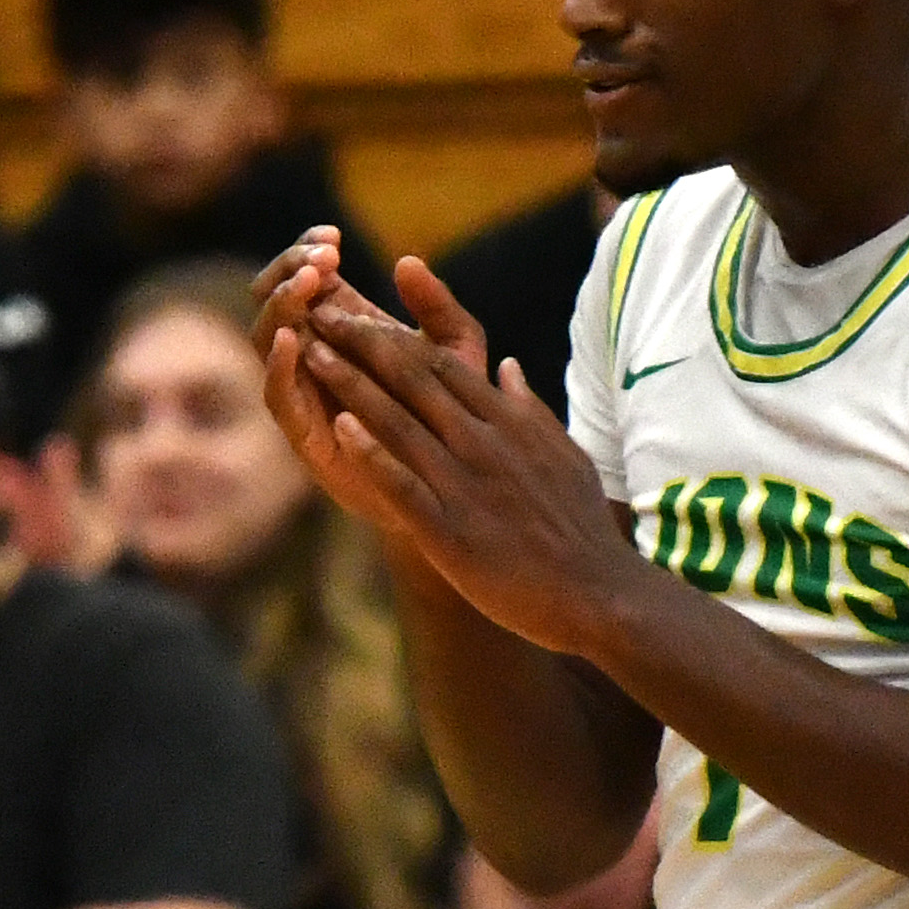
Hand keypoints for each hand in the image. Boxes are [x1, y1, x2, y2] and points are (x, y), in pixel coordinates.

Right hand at [253, 230, 483, 541]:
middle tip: (321, 257)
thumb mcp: (457, 353)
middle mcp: (314, 356)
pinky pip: (275, 395)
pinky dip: (277, 363)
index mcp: (344, 330)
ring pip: (264, 338)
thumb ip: (438, 308)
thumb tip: (406, 262)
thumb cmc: (460, 420)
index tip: (332, 238)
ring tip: (309, 283)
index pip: (303, 276)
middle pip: (272, 298)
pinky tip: (295, 337)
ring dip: (280, 306)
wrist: (459, 492)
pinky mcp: (305, 434)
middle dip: (289, 269)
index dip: (307, 251)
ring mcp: (304, 392)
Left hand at [282, 261, 643, 655]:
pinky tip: (339, 428)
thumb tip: (507, 367)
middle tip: (319, 314)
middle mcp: (485, 443)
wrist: (598, 594)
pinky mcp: (451, 529)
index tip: (356, 315)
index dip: (394, 336)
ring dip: (352, 385)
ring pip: (400, 422)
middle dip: (363, 344)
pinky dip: (372, 454)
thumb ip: (530, 410)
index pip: (443, 367)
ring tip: (311, 355)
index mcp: (509, 423)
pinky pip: (404, 484)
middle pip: (414, 381)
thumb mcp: (565, 454)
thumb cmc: (579, 529)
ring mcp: (466, 484)